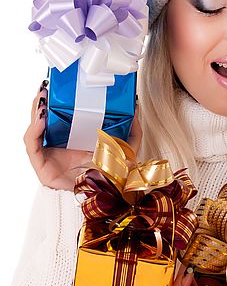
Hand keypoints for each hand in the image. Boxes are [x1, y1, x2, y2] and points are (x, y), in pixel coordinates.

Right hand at [24, 80, 141, 190]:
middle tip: (48, 86)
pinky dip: (34, 130)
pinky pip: (32, 145)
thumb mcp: (123, 150)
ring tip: (42, 97)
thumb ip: (131, 134)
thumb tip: (135, 111)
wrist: (101, 200)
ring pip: (35, 128)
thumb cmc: (108, 177)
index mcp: (73, 139)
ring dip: (36, 110)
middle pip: (44, 118)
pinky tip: (41, 119)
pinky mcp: (41, 166)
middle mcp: (58, 145)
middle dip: (43, 101)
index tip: (59, 85)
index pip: (59, 115)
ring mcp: (47, 155)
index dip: (56, 100)